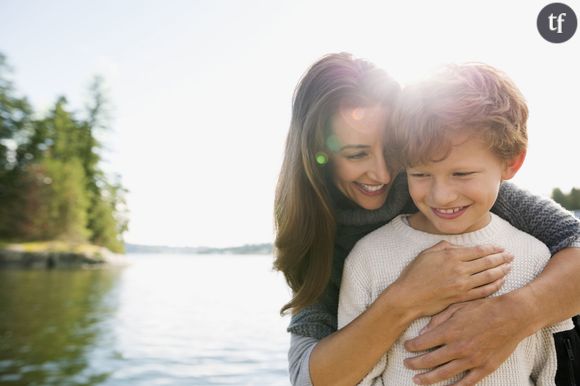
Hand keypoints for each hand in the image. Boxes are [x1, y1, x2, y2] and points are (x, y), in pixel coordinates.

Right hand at [391, 241, 512, 316]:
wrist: (408, 296)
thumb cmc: (414, 274)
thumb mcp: (427, 254)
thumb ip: (445, 247)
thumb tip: (460, 247)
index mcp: (451, 256)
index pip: (479, 250)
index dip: (493, 249)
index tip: (501, 248)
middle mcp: (459, 269)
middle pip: (487, 262)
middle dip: (501, 258)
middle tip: (511, 256)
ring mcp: (462, 285)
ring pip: (488, 277)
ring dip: (501, 271)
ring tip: (509, 267)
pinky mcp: (461, 297)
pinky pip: (483, 291)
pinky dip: (494, 286)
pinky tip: (500, 282)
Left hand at [403, 297, 524, 384]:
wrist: (512, 316)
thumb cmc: (484, 308)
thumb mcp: (458, 306)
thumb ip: (438, 320)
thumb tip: (422, 332)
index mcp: (449, 331)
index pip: (422, 343)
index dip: (411, 346)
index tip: (406, 347)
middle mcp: (458, 348)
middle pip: (429, 360)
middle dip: (414, 363)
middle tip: (406, 364)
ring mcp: (471, 360)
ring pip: (444, 374)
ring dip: (428, 378)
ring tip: (417, 380)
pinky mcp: (485, 367)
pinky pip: (467, 382)